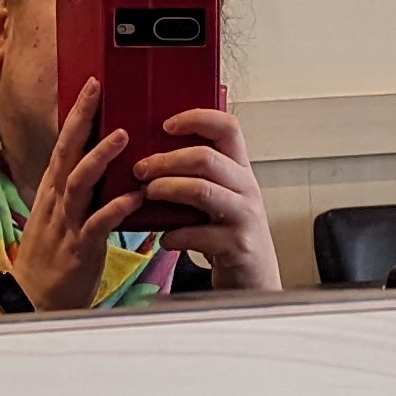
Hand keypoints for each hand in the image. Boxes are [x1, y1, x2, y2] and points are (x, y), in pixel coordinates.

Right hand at [0, 80, 139, 314]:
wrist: (33, 299)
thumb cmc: (53, 255)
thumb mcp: (61, 214)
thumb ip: (80, 188)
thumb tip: (103, 160)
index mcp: (53, 191)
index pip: (64, 144)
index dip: (77, 115)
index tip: (91, 86)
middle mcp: (57, 201)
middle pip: (67, 153)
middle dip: (82, 121)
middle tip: (98, 92)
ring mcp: (66, 224)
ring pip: (79, 183)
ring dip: (99, 158)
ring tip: (122, 136)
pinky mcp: (79, 249)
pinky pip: (97, 225)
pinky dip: (115, 209)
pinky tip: (134, 198)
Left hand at [131, 105, 281, 293]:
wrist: (255, 277)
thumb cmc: (230, 232)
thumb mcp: (222, 197)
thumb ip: (199, 176)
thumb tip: (152, 154)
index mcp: (240, 170)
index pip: (228, 128)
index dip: (197, 118)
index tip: (167, 124)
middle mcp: (246, 188)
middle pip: (206, 158)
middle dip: (166, 160)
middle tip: (140, 169)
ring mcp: (244, 216)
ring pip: (201, 190)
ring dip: (166, 189)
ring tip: (146, 194)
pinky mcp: (236, 245)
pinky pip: (199, 234)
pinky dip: (175, 235)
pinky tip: (165, 238)